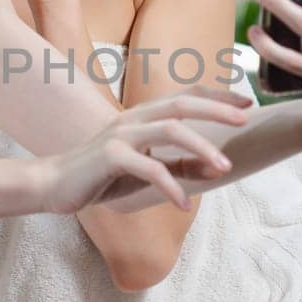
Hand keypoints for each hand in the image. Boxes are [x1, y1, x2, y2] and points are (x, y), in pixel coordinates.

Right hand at [36, 86, 251, 213]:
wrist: (54, 185)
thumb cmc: (101, 176)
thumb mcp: (147, 170)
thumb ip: (180, 166)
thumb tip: (218, 167)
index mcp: (142, 116)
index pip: (184, 96)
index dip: (216, 96)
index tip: (246, 103)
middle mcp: (133, 118)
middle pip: (181, 103)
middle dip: (216, 109)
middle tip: (245, 120)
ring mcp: (120, 135)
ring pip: (170, 130)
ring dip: (201, 147)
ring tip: (225, 167)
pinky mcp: (109, 157)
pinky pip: (148, 168)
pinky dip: (170, 186)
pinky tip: (183, 205)